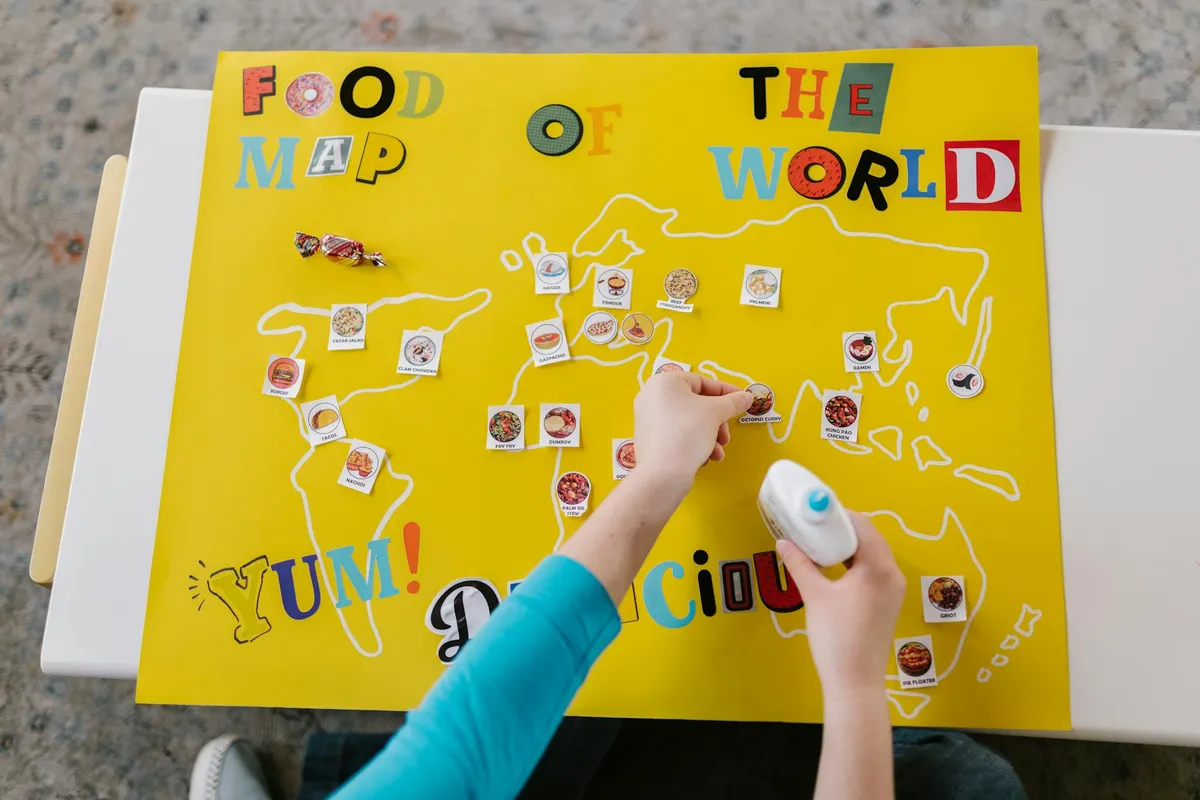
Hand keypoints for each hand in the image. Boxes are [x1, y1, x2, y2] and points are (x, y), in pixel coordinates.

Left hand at [632, 372, 752, 487]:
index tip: (742, 400)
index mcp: (664, 382)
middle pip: (696, 404)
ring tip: (717, 451)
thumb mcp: (716, 412)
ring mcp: (648, 419)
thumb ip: (734, 402)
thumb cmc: (687, 433)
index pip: (701, 382)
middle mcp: (652, 397)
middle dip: (717, 422)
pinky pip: (678, 434)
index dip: (725, 392)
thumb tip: (747, 396)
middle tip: (726, 436)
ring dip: (710, 436)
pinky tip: (704, 458)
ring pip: (690, 422)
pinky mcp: (650, 439)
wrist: (663, 474)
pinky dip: (694, 443)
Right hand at [776, 513, 905, 702]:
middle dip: (844, 528)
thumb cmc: (836, 637)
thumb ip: (800, 564)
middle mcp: (892, 574)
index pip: (862, 526)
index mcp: (878, 567)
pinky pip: (874, 569)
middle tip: (815, 525)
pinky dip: (856, 561)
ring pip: (873, 553)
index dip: (839, 515)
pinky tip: (834, 564)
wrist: (855, 681)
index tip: (816, 511)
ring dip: (850, 544)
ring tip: (821, 542)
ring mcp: (893, 589)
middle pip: (870, 537)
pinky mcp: (888, 601)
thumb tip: (783, 542)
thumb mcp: (814, 596)